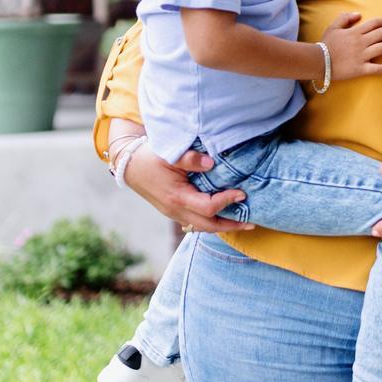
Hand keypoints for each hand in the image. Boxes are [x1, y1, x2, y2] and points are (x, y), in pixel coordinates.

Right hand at [122, 145, 252, 233]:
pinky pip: (194, 223)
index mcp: (177, 197)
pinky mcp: (173, 212)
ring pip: (201, 227)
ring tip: (242, 223)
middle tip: (251, 222)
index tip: (242, 193)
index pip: (208, 207)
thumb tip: (212, 163)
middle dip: (230, 226)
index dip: (227, 201)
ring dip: (222, 227)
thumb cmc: (150, 157)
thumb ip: (190, 159)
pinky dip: (210, 222)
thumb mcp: (169, 153)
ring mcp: (173, 213)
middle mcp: (176, 210)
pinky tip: (222, 218)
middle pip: (207, 226)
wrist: (129, 166)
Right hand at [322, 11, 381, 80]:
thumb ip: (345, 18)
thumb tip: (358, 14)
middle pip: (381, 34)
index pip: (374, 24)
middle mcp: (361, 43)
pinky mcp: (360, 69)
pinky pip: (375, 69)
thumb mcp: (333, 27)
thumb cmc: (325, 44)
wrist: (317, 61)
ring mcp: (361, 56)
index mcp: (355, 32)